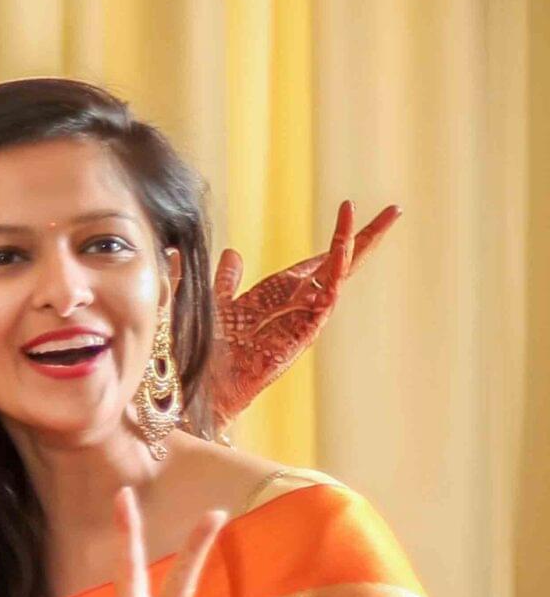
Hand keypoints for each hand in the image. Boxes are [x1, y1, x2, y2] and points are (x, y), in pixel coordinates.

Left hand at [207, 200, 399, 422]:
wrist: (202, 386)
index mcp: (277, 294)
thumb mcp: (216, 304)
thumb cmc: (208, 351)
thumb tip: (232, 253)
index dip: (334, 238)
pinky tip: (346, 249)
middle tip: (393, 211)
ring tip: (381, 218)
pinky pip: (326, 299)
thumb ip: (226, 281)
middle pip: (339, 264)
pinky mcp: (303, 334)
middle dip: (366, 237)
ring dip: (358, 245)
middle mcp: (296, 304)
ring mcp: (303, 318)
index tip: (349, 210)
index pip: (316, 261)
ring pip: (339, 275)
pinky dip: (336, 273)